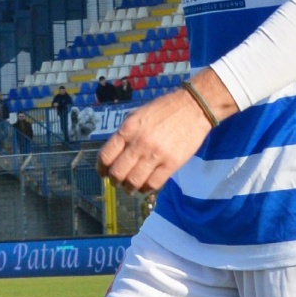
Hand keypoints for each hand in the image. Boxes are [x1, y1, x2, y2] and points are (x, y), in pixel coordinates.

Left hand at [96, 70, 237, 194]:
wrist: (193, 107)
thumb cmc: (164, 109)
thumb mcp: (138, 115)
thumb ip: (125, 133)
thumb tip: (114, 153)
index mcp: (128, 129)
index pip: (106, 156)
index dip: (102, 168)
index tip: (104, 172)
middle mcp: (139, 143)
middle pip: (118, 173)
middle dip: (115, 180)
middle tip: (118, 181)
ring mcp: (156, 155)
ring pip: (133, 182)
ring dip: (129, 188)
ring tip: (131, 187)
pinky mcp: (172, 163)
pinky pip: (153, 184)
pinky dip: (146, 188)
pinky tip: (145, 186)